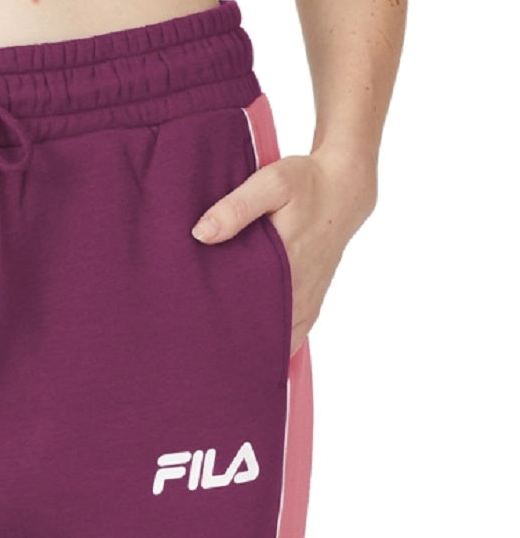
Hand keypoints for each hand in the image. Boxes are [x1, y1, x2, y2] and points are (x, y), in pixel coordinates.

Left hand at [191, 143, 376, 357]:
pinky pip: (289, 339)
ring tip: (215, 354)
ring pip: (273, 342)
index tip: (193, 337)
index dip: (218, 332)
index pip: (245, 316)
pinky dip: (269, 346)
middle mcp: (296, 294)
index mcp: (283, 270)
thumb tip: (201, 233)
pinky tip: (246, 351)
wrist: (344, 190)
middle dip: (227, 345)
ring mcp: (305, 304)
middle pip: (256, 336)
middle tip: (196, 347)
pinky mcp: (310, 306)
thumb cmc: (306, 185)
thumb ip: (236, 208)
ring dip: (248, 348)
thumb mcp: (272, 183)